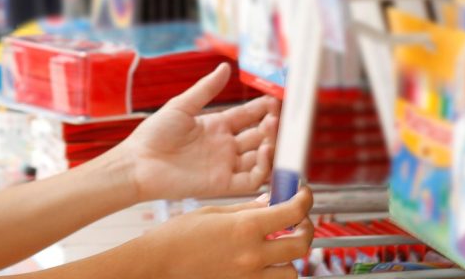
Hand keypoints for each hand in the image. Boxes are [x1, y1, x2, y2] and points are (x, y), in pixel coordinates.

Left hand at [114, 63, 279, 202]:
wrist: (138, 163)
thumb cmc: (154, 134)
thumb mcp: (182, 106)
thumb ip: (206, 89)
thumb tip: (225, 67)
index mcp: (216, 126)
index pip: (248, 116)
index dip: (263, 108)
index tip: (277, 98)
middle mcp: (225, 146)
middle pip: (258, 136)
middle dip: (271, 125)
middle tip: (279, 115)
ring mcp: (225, 165)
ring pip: (260, 157)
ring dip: (271, 145)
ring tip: (273, 129)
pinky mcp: (223, 184)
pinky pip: (252, 179)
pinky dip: (264, 168)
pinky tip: (265, 151)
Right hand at [143, 188, 314, 278]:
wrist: (159, 263)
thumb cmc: (178, 236)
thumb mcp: (214, 213)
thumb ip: (248, 209)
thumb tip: (270, 202)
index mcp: (246, 228)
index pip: (293, 212)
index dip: (304, 200)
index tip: (303, 195)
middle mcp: (253, 255)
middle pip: (301, 244)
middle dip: (305, 229)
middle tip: (298, 221)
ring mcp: (249, 276)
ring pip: (291, 271)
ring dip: (290, 258)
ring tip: (278, 247)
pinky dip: (273, 274)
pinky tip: (263, 263)